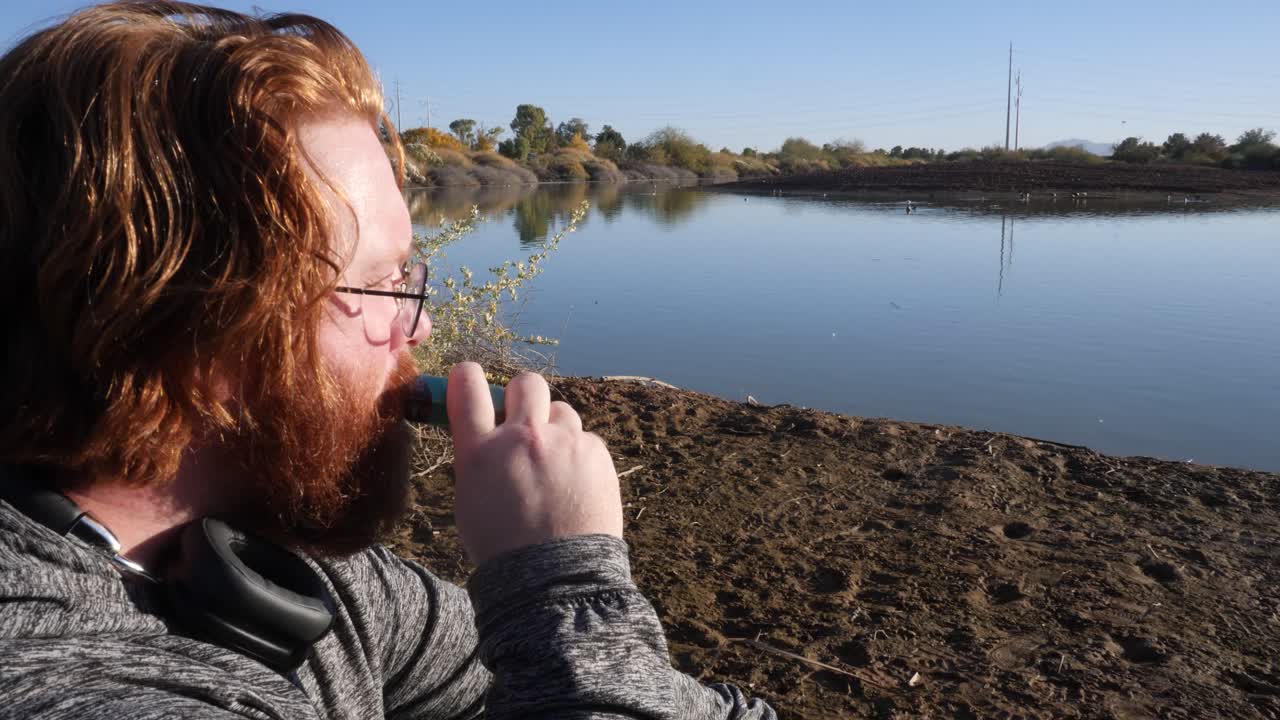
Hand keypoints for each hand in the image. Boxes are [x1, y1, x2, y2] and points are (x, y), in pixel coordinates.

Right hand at [446, 362, 622, 565]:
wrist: (555, 579)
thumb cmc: (505, 548)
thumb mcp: (471, 501)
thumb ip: (479, 460)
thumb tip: (487, 435)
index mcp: (480, 451)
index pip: (467, 386)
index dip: (468, 376)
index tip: (470, 378)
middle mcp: (522, 437)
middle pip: (526, 383)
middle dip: (524, 396)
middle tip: (526, 421)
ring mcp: (563, 442)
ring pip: (562, 410)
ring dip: (556, 429)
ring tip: (555, 467)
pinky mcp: (596, 452)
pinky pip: (586, 439)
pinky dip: (581, 456)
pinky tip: (576, 486)